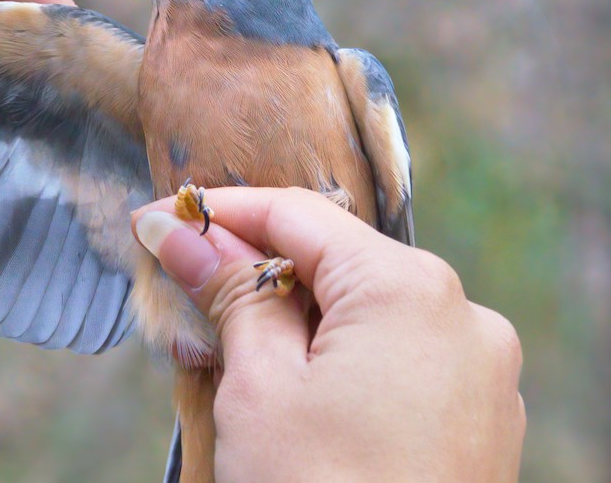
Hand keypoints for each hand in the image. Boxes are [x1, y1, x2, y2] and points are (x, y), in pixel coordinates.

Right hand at [133, 187, 524, 481]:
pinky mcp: (478, 424)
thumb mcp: (258, 386)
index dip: (218, 215)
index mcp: (410, 290)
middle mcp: (462, 318)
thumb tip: (179, 231)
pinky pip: (399, 361)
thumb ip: (227, 292)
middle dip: (255, 273)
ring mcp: (480, 375)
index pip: (297, 215)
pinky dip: (340, 362)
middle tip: (182, 292)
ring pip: (365, 314)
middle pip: (334, 263)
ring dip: (294, 321)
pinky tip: (291, 396)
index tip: (157, 224)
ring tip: (230, 353)